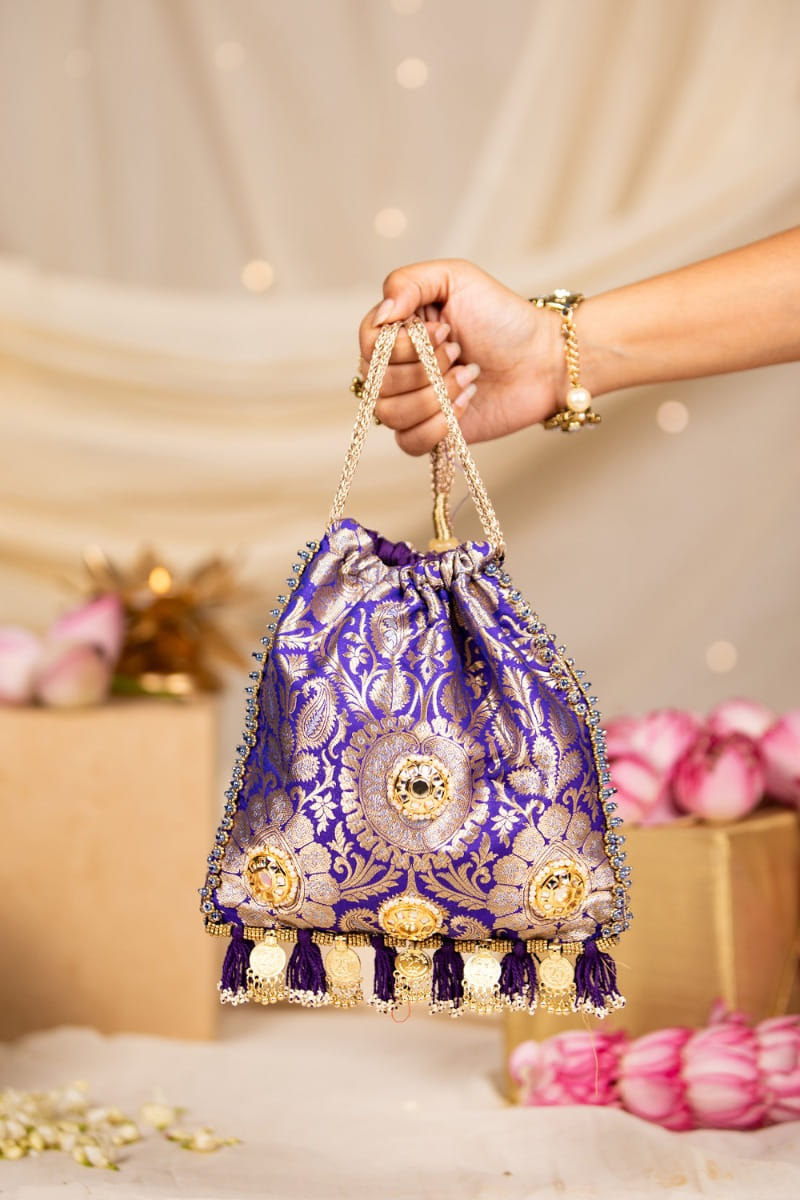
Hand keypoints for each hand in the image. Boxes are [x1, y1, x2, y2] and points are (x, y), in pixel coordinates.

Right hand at [358, 259, 563, 454]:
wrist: (543, 360)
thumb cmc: (503, 317)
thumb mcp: (456, 278)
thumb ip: (408, 282)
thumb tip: (382, 313)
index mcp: (398, 330)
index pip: (369, 343)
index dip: (403, 344)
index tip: (446, 331)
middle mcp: (398, 367)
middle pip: (377, 382)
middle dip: (426, 368)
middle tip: (461, 352)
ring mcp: (413, 402)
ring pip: (390, 414)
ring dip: (435, 396)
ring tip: (468, 378)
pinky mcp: (431, 433)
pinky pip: (408, 442)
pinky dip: (437, 426)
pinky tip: (465, 404)